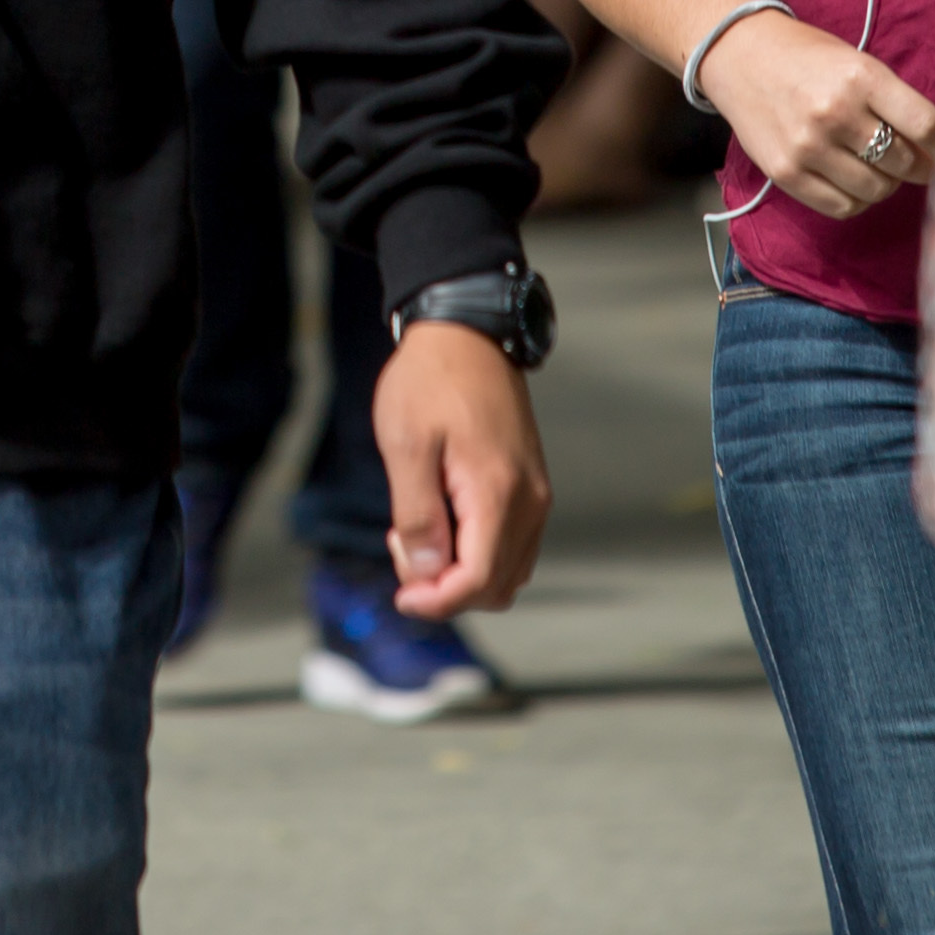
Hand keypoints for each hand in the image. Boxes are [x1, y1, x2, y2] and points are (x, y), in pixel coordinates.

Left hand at [377, 318, 551, 620]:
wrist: (467, 333)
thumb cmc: (430, 382)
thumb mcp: (406, 445)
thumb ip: (417, 515)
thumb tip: (425, 574)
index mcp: (498, 493)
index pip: (477, 583)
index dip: (435, 602)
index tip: (399, 593)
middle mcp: (529, 502)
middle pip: (496, 588)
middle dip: (446, 589)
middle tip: (403, 545)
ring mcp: (535, 494)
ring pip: (507, 572)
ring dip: (462, 573)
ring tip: (420, 529)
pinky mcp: (531, 486)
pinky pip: (512, 547)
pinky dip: (478, 553)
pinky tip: (444, 519)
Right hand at [705, 10, 934, 216]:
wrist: (739, 56)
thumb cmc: (809, 58)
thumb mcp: (857, 63)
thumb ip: (895, 102)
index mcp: (861, 77)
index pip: (925, 125)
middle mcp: (835, 112)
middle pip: (903, 161)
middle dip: (918, 166)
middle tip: (915, 161)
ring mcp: (809, 146)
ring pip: (877, 189)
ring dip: (887, 184)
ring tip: (879, 168)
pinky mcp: (787, 172)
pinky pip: (843, 207)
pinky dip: (859, 200)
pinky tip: (854, 181)